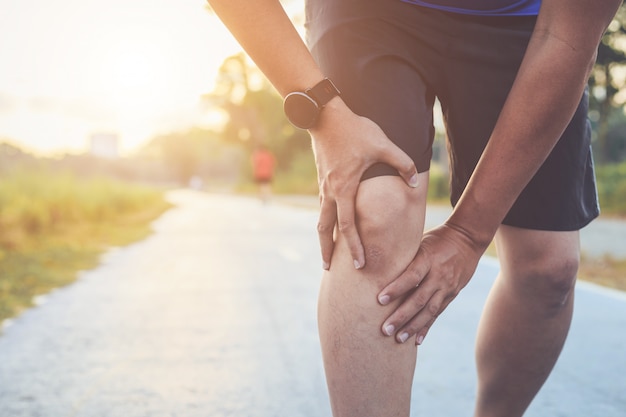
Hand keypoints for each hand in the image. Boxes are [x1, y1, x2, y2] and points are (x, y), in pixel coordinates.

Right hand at [310, 99, 417, 269]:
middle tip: (329, 270)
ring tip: (325, 253)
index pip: (348, 227)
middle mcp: (330, 192)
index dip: (355, 247)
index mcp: (344, 189)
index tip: (361, 264)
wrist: (325, 115)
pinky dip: (325, 221)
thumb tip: (413, 184)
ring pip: (320, 219)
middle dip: (327, 251)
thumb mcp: (382, 145)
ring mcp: (323, 186)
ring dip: (323, 238)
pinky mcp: (321, 179)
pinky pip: (322, 207)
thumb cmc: (355, 130)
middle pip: (325, 230)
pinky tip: (330, 225)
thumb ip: (401, 164)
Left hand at [377, 222, 486, 344]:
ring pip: (429, 310)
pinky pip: (438, 313)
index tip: (380, 300)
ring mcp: (447, 286)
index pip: (410, 276)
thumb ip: (405, 255)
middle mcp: (438, 275)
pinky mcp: (452, 294)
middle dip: (402, 316)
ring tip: (398, 339)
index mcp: (427, 259)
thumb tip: (378, 264)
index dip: (396, 289)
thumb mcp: (420, 241)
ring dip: (413, 326)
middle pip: (419, 299)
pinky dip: (427, 327)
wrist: (467, 239)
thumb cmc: (436, 238)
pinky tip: (417, 340)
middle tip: (385, 329)